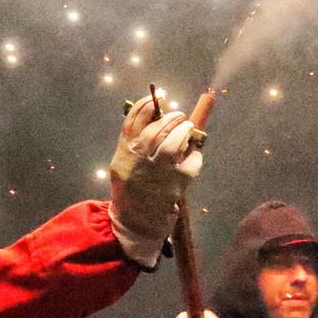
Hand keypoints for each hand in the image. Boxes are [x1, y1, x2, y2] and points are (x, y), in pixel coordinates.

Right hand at [107, 96, 204, 266]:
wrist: (137, 221)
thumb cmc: (131, 187)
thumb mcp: (123, 163)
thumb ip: (133, 141)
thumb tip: (154, 115)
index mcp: (125, 154)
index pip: (133, 121)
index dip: (147, 105)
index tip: (160, 97)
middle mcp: (139, 162)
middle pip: (155, 130)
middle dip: (170, 118)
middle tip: (179, 116)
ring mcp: (158, 174)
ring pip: (172, 144)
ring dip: (183, 131)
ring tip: (188, 127)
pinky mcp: (176, 185)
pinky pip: (190, 163)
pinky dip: (195, 155)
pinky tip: (193, 154)